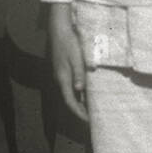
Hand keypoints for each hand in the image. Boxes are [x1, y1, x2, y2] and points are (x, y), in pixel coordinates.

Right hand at [48, 3, 87, 120]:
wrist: (59, 30)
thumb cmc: (69, 44)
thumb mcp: (76, 59)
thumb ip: (78, 75)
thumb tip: (79, 91)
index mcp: (63, 78)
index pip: (70, 101)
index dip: (78, 113)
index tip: (88, 122)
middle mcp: (60, 79)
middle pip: (69, 100)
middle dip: (80, 111)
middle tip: (92, 120)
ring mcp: (61, 75)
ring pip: (70, 93)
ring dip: (79, 102)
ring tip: (91, 110)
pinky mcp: (63, 70)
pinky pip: (70, 86)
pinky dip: (78, 93)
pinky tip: (86, 94)